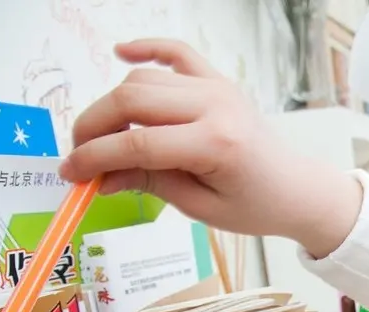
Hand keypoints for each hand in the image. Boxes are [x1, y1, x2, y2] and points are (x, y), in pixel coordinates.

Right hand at [60, 39, 359, 255]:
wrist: (298, 188)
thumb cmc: (256, 204)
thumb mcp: (200, 207)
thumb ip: (148, 184)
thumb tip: (98, 177)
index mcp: (216, 143)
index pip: (138, 144)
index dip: (96, 157)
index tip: (70, 173)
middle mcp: (216, 106)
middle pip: (132, 101)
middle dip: (95, 127)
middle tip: (79, 155)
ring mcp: (217, 88)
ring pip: (144, 80)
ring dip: (113, 104)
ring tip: (102, 136)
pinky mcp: (218, 81)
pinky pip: (177, 53)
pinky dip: (147, 48)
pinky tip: (120, 53)